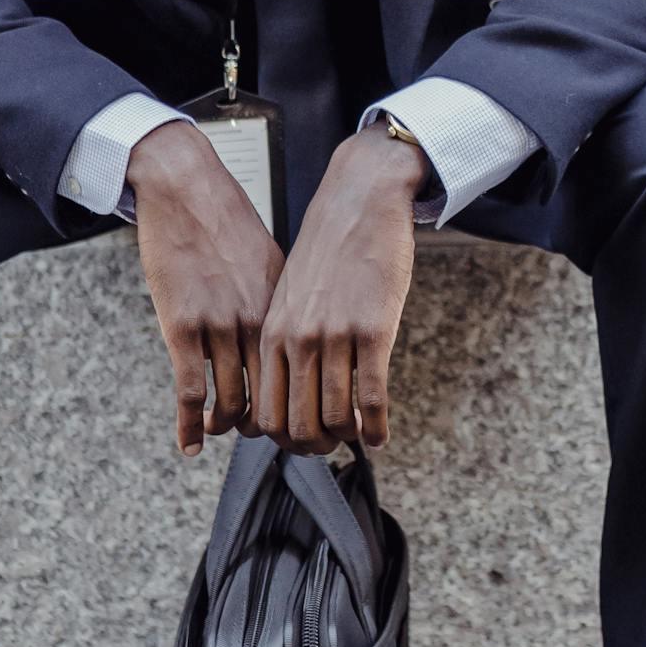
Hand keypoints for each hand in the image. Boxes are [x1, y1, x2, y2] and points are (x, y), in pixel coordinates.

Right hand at [128, 119, 283, 451]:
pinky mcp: (181, 325)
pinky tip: (190, 445)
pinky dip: (190, 425)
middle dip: (280, 431)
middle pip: (275, 398)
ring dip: (230, 428)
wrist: (186, 186)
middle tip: (276, 444)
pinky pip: (191, 391)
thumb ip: (281, 304)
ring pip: (233, 402)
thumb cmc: (227, 222)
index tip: (309, 427)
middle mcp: (258, 321)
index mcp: (283, 307)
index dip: (311, 409)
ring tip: (223, 431)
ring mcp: (219, 325)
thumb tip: (293, 338)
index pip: (305, 375)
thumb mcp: (271, 264)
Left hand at [256, 125, 424, 452]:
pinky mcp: (374, 329)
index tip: (301, 441)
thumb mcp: (291, 294)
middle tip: (331, 447)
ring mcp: (335, 336)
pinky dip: (377, 427)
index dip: (281, 439)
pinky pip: (373, 397)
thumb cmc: (330, 248)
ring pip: (336, 417)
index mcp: (272, 332)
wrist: (361, 199)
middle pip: (296, 424)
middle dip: (314, 447)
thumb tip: (291, 386)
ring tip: (358, 436)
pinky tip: (381, 434)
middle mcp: (298, 339)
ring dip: (347, 439)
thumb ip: (286, 337)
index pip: (265, 411)